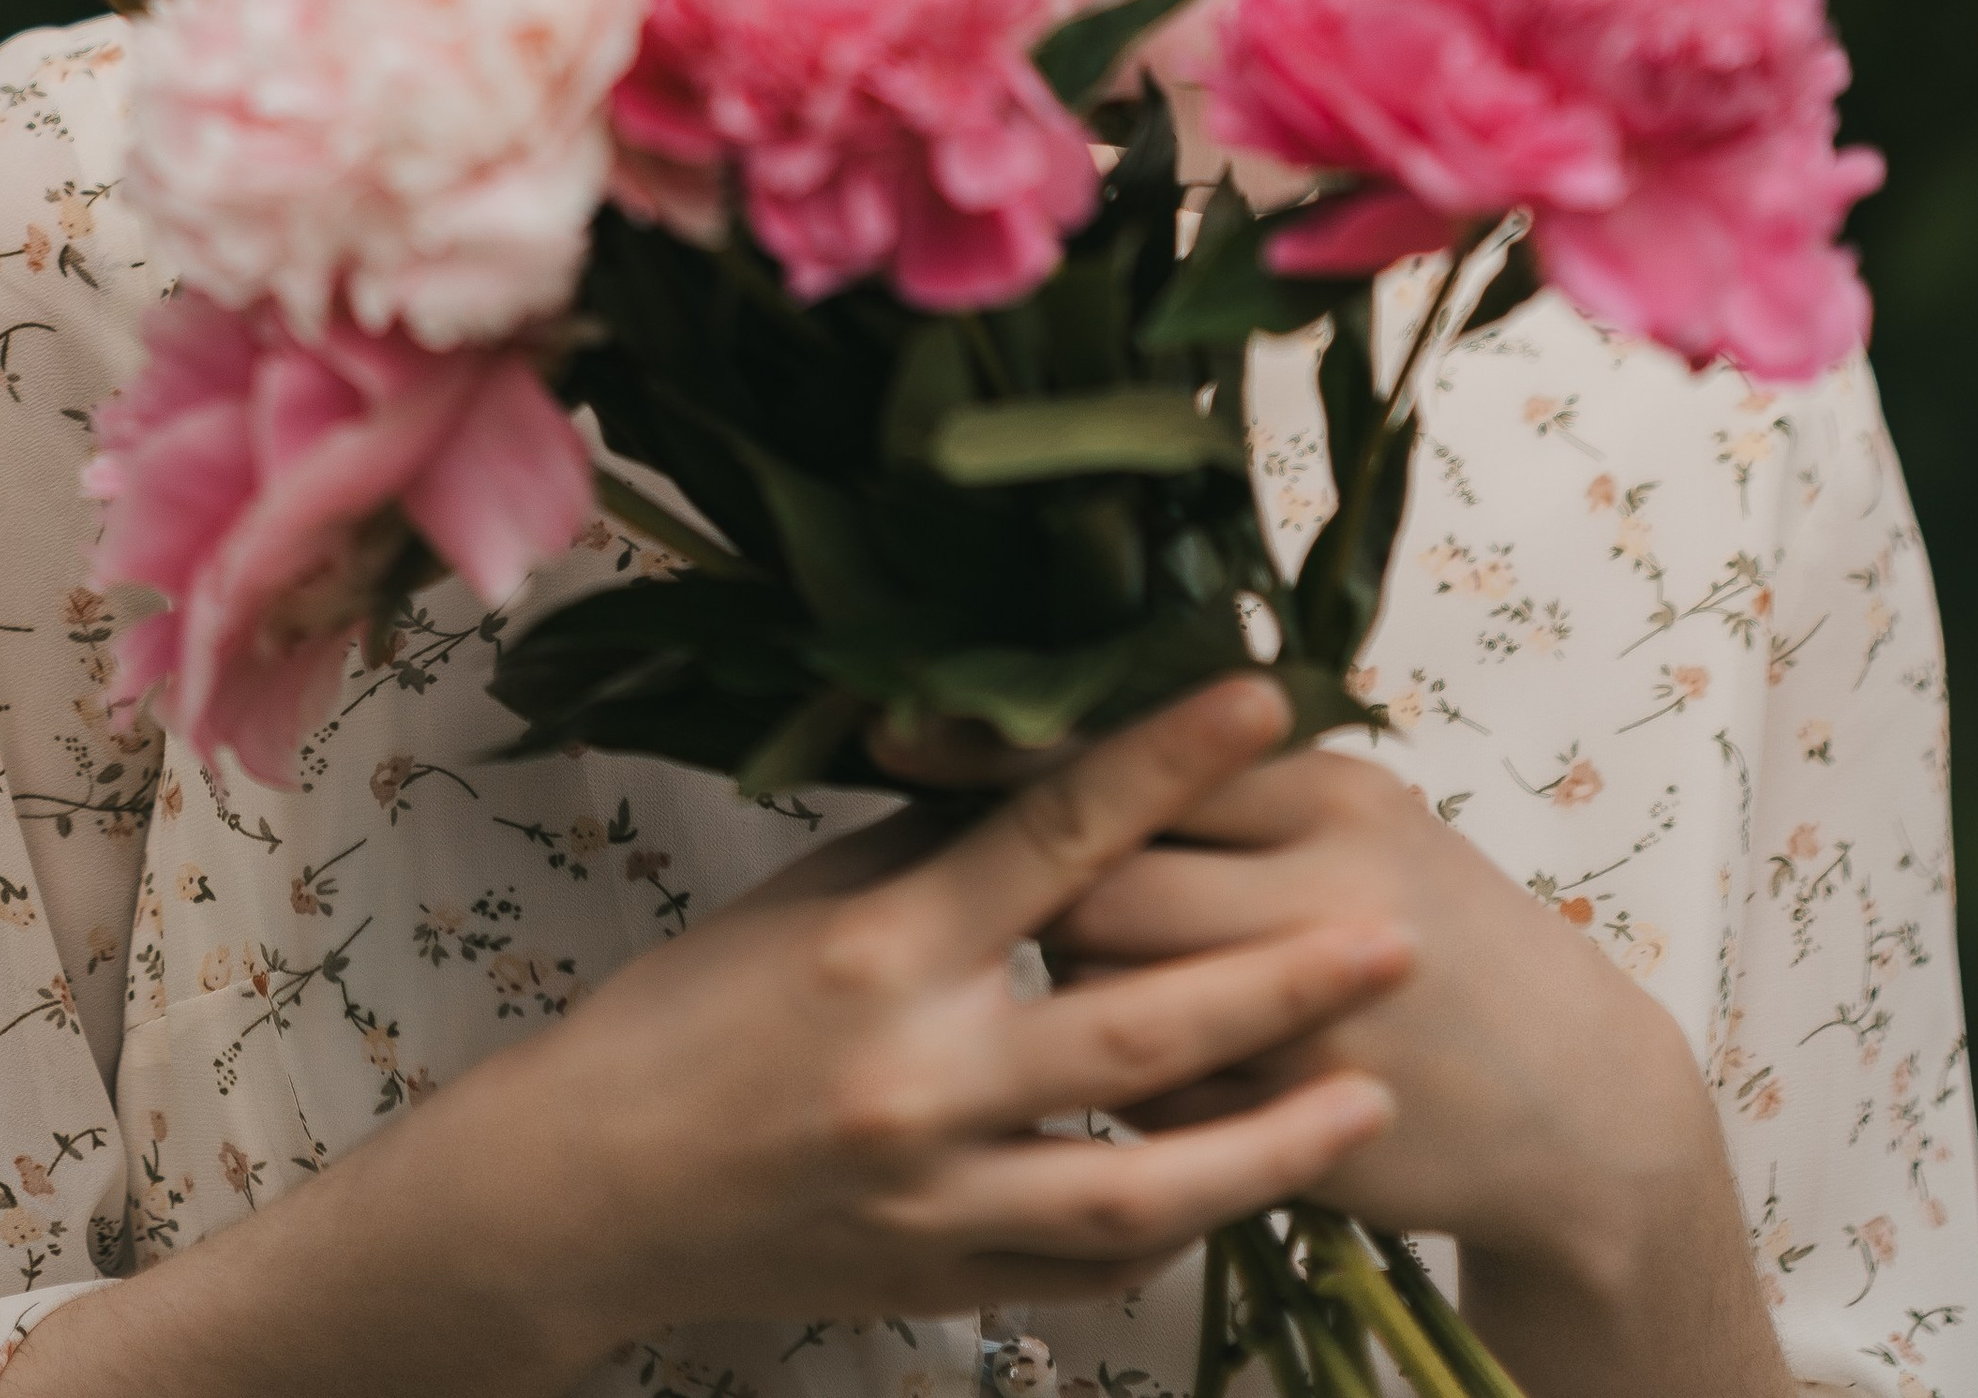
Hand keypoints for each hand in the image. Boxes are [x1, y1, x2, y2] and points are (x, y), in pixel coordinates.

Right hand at [468, 674, 1413, 1353]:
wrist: (584, 1193)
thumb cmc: (686, 1015)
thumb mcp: (802, 898)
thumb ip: (936, 851)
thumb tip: (1053, 778)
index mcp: (879, 946)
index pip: (1051, 834)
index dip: (1163, 762)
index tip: (1261, 696)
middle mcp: (917, 1076)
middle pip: (1137, 1023)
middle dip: (1280, 980)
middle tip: (1393, 935)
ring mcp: (938, 1198)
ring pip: (1145, 1181)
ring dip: (1272, 1140)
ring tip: (1370, 1096)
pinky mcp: (944, 1281)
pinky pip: (1093, 1265)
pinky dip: (1177, 1225)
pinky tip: (1249, 1187)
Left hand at [1043, 741, 1791, 1397]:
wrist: (1578, 1098)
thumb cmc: (1446, 932)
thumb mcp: (1368, 822)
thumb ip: (1235, 785)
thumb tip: (1051, 753)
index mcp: (1334, 795)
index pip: (1142, 766)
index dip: (1045, 778)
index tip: (956, 768)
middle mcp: (1324, 897)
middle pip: (1102, 887)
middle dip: (1049, 899)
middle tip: (1038, 900)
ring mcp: (1312, 1024)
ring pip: (1105, 997)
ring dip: (1075, 988)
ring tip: (1090, 974)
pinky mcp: (1297, 1132)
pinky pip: (1144, 1099)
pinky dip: (1125, 1081)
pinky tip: (1154, 1063)